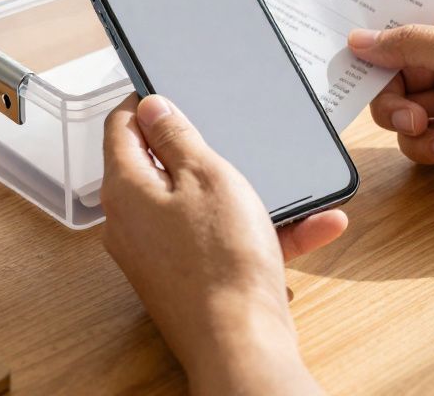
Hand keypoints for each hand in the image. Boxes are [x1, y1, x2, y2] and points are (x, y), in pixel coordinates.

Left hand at [101, 94, 345, 394]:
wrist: (241, 344)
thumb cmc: (222, 262)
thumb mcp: (207, 176)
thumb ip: (176, 137)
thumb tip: (151, 108)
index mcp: (125, 189)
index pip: (120, 126)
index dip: (146, 102)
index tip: (173, 90)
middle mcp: (132, 222)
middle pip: (159, 167)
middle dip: (202, 149)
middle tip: (235, 134)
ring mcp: (158, 254)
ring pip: (201, 206)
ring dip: (247, 193)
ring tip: (293, 186)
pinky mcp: (188, 279)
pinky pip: (222, 241)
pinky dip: (261, 230)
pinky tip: (313, 225)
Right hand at [348, 1, 433, 193]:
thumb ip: (411, 45)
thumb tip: (358, 38)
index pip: (398, 27)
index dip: (371, 43)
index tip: (345, 61)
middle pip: (391, 76)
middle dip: (389, 96)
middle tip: (405, 112)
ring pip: (401, 113)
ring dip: (407, 125)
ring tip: (431, 130)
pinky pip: (424, 143)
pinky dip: (429, 147)